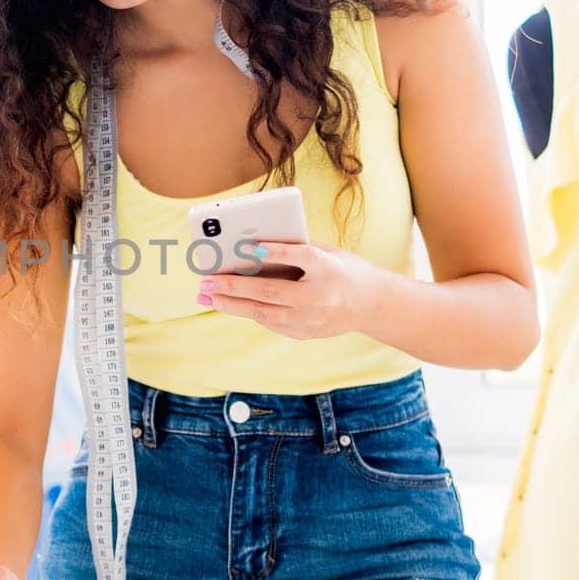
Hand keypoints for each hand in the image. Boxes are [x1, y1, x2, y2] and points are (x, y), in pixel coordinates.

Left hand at [195, 241, 381, 340]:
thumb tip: (253, 247)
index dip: (277, 251)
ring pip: (264, 312)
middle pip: (272, 291)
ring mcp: (312, 319)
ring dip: (231, 304)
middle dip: (234, 286)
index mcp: (330, 269)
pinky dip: (248, 310)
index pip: (302, 257)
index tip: (251, 245)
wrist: (372, 304)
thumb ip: (296, 249)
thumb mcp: (328, 252)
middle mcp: (320, 296)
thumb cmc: (344, 269)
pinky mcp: (304, 333)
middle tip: (206, 281)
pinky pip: (269, 321)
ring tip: (207, 295)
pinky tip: (228, 302)